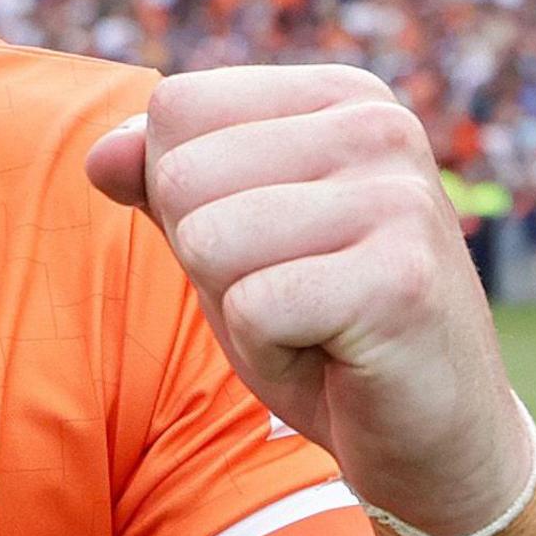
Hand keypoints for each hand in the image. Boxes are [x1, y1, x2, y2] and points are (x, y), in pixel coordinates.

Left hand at [89, 65, 535, 535]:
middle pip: (181, 175)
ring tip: (313, 323)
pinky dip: (270, 352)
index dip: (186, 199)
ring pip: (207, 240)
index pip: (175, 108)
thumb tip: (101, 152)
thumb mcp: (227, 242)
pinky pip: (251, 309)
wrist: (435, 437)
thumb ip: (163, 184)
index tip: (268, 244)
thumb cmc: (321, 329)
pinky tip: (335, 357)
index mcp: (342, 97)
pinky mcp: (400, 282)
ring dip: (238, 309)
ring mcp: (399, 199)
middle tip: (292, 296)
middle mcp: (379, 126)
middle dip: (209, 260)